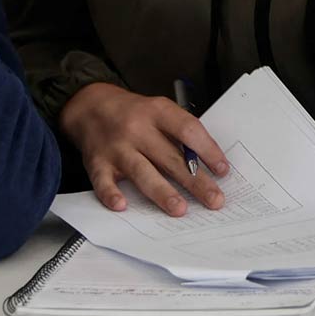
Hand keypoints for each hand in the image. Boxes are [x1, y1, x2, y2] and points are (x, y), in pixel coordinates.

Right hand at [59, 83, 228, 215]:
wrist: (91, 106)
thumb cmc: (135, 113)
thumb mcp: (160, 111)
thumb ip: (180, 132)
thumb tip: (207, 162)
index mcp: (158, 111)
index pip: (189, 131)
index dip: (208, 151)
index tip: (222, 170)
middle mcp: (137, 128)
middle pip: (170, 157)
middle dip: (195, 181)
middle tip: (214, 199)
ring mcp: (116, 146)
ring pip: (142, 172)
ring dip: (162, 192)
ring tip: (180, 209)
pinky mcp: (96, 162)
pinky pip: (103, 181)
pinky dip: (111, 194)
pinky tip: (123, 206)